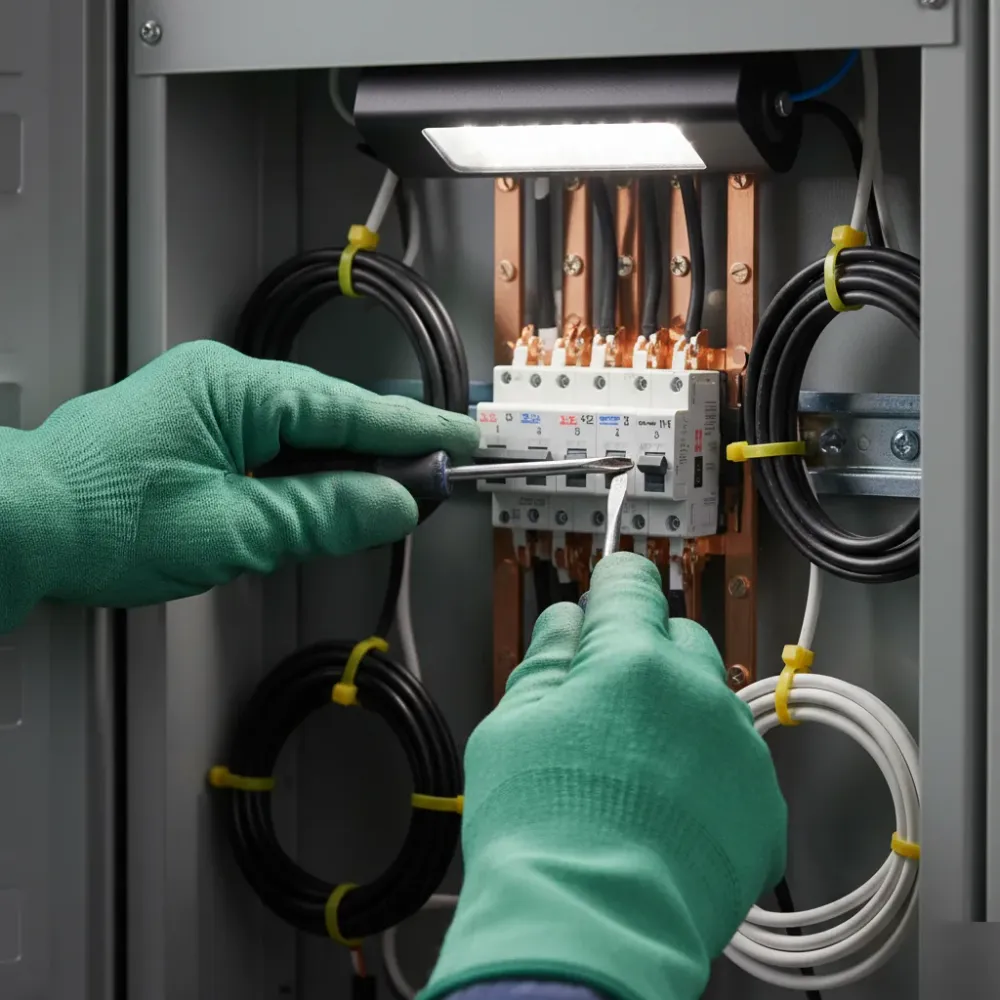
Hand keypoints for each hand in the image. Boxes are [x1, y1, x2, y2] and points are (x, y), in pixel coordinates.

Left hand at [0, 340, 477, 630]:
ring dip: (345, 466)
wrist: (15, 526)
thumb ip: (324, 513)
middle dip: (386, 450)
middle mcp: (222, 383)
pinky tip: (324, 498)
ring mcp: (204, 404)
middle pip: (331, 416)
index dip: (416, 428)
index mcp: (236, 388)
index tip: (462, 439)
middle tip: (437, 478)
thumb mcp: (233, 528)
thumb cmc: (99, 518)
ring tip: (390, 496)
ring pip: (301, 433)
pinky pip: (269, 445)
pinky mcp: (192, 432)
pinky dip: (304, 473)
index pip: (351, 409)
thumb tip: (394, 501)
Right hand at [424, 553, 786, 999]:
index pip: (633, 583)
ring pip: (708, 702)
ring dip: (677, 715)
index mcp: (634, 661)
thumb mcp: (512, 725)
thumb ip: (545, 659)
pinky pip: (733, 763)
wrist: (591, 930)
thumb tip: (567, 624)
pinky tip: (664, 810)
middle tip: (605, 701)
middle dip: (645, 653)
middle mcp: (698, 693)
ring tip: (632, 772)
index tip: (608, 593)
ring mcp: (738, 750)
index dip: (613, 583)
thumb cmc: (541, 832)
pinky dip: (704, 772)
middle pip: (679, 638)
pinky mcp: (762, 806)